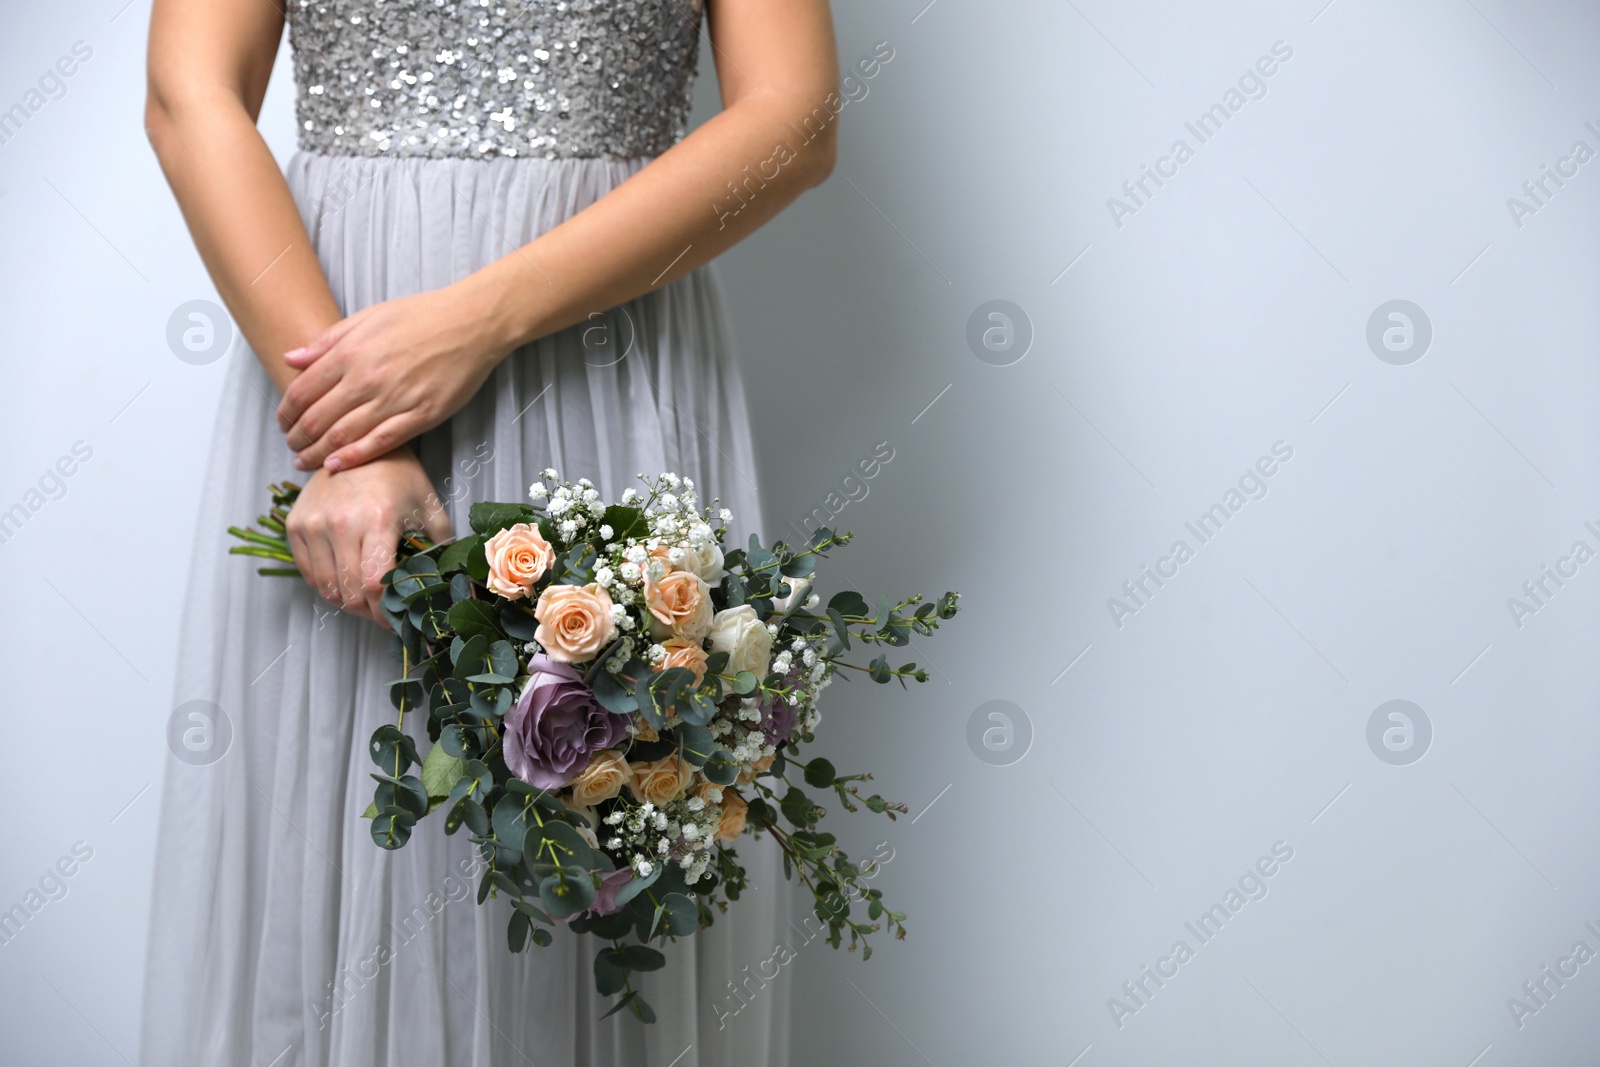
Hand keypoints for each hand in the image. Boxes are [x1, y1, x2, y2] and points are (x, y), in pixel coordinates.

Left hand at [278, 282, 512, 471]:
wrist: (471, 323)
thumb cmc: (422, 316)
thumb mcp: (368, 317)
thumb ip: (328, 340)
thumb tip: (291, 359)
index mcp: (350, 352)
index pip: (302, 391)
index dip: (285, 412)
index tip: (282, 423)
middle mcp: (367, 378)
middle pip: (317, 419)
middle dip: (297, 438)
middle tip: (292, 446)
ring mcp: (394, 399)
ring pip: (343, 436)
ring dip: (317, 453)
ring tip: (306, 461)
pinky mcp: (421, 416)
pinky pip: (380, 443)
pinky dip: (354, 457)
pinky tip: (336, 465)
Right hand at [284, 446, 452, 622]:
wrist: (359, 443)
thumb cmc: (400, 477)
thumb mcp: (429, 508)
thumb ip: (439, 548)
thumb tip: (448, 584)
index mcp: (377, 520)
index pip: (373, 585)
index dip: (384, 611)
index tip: (396, 619)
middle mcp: (339, 523)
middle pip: (349, 592)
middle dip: (369, 612)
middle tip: (383, 613)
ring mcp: (313, 524)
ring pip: (325, 587)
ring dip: (347, 602)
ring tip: (366, 601)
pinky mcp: (295, 524)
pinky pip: (307, 572)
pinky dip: (326, 585)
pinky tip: (345, 583)